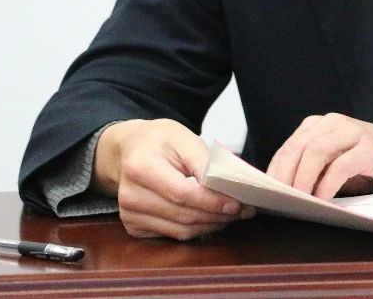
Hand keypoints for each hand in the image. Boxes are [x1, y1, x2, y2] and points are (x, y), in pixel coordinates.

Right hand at [93, 118, 254, 239]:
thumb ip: (204, 161)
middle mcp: (130, 195)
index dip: (212, 201)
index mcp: (140, 167)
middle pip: (184, 215)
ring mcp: (129, 214)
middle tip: (244, 210)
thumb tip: (227, 186)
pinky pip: (173, 235)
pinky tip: (210, 217)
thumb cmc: (159, 140)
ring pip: (181, 230)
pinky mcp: (133, 226)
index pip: (183, 193)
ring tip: (231, 214)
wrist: (128, 150)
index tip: (238, 203)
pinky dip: (196, 229)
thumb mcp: (183, 137)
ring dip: (211, 224)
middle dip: (218, 215)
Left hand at [266, 113, 372, 198]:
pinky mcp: (368, 149)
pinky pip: (341, 165)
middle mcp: (333, 123)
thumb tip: (283, 189)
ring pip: (316, 151)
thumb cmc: (362, 163)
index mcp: (320, 125)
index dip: (276, 168)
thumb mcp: (332, 161)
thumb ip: (311, 168)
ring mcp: (353, 132)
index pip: (290, 145)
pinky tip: (322, 198)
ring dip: (303, 178)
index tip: (267, 189)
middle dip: (286, 174)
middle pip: (299, 146)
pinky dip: (327, 184)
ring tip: (299, 198)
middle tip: (280, 197)